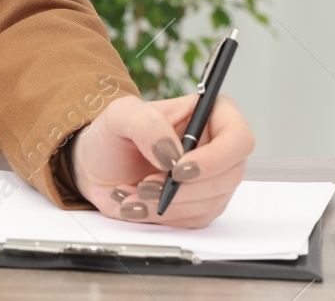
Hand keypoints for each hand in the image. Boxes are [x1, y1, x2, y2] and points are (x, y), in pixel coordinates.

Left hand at [71, 92, 252, 227]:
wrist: (96, 166)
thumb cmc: (112, 134)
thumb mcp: (120, 115)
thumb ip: (146, 125)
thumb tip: (173, 154)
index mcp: (209, 114)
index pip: (238, 138)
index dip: (215, 159)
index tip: (178, 170)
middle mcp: (217, 147)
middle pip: (229, 176)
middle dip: (183, 188)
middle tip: (146, 185)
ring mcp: (212, 179)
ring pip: (212, 202)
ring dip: (169, 204)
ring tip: (132, 192)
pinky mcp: (199, 205)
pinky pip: (194, 220)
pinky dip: (162, 216)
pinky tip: (136, 204)